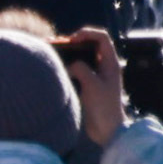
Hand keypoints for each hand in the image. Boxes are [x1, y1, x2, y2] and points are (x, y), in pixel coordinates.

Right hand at [62, 29, 130, 151]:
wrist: (107, 130)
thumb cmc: (104, 107)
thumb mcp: (93, 85)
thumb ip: (82, 69)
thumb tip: (71, 64)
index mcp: (110, 63)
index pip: (102, 38)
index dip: (87, 33)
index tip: (72, 39)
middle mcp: (104, 67)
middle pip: (89, 46)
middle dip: (74, 42)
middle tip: (57, 44)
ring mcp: (96, 76)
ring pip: (81, 58)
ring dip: (68, 54)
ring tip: (52, 54)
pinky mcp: (87, 86)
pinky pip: (76, 71)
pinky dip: (66, 67)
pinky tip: (55, 70)